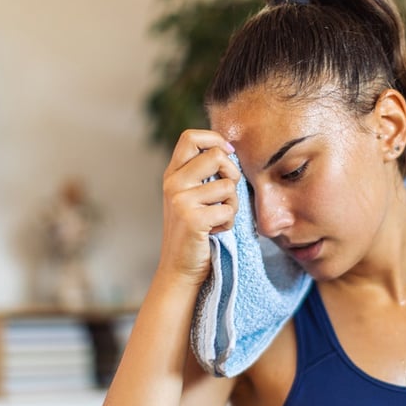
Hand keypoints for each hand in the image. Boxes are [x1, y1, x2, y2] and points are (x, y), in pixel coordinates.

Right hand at [156, 130, 239, 285]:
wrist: (180, 268)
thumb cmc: (195, 231)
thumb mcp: (193, 196)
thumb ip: (204, 173)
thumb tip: (229, 149)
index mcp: (173, 174)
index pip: (191, 137)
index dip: (215, 139)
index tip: (228, 153)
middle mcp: (173, 183)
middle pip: (216, 156)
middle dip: (232, 173)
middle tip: (227, 194)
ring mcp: (180, 200)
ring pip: (227, 186)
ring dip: (232, 204)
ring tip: (217, 219)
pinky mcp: (192, 219)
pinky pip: (228, 209)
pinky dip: (229, 222)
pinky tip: (215, 232)